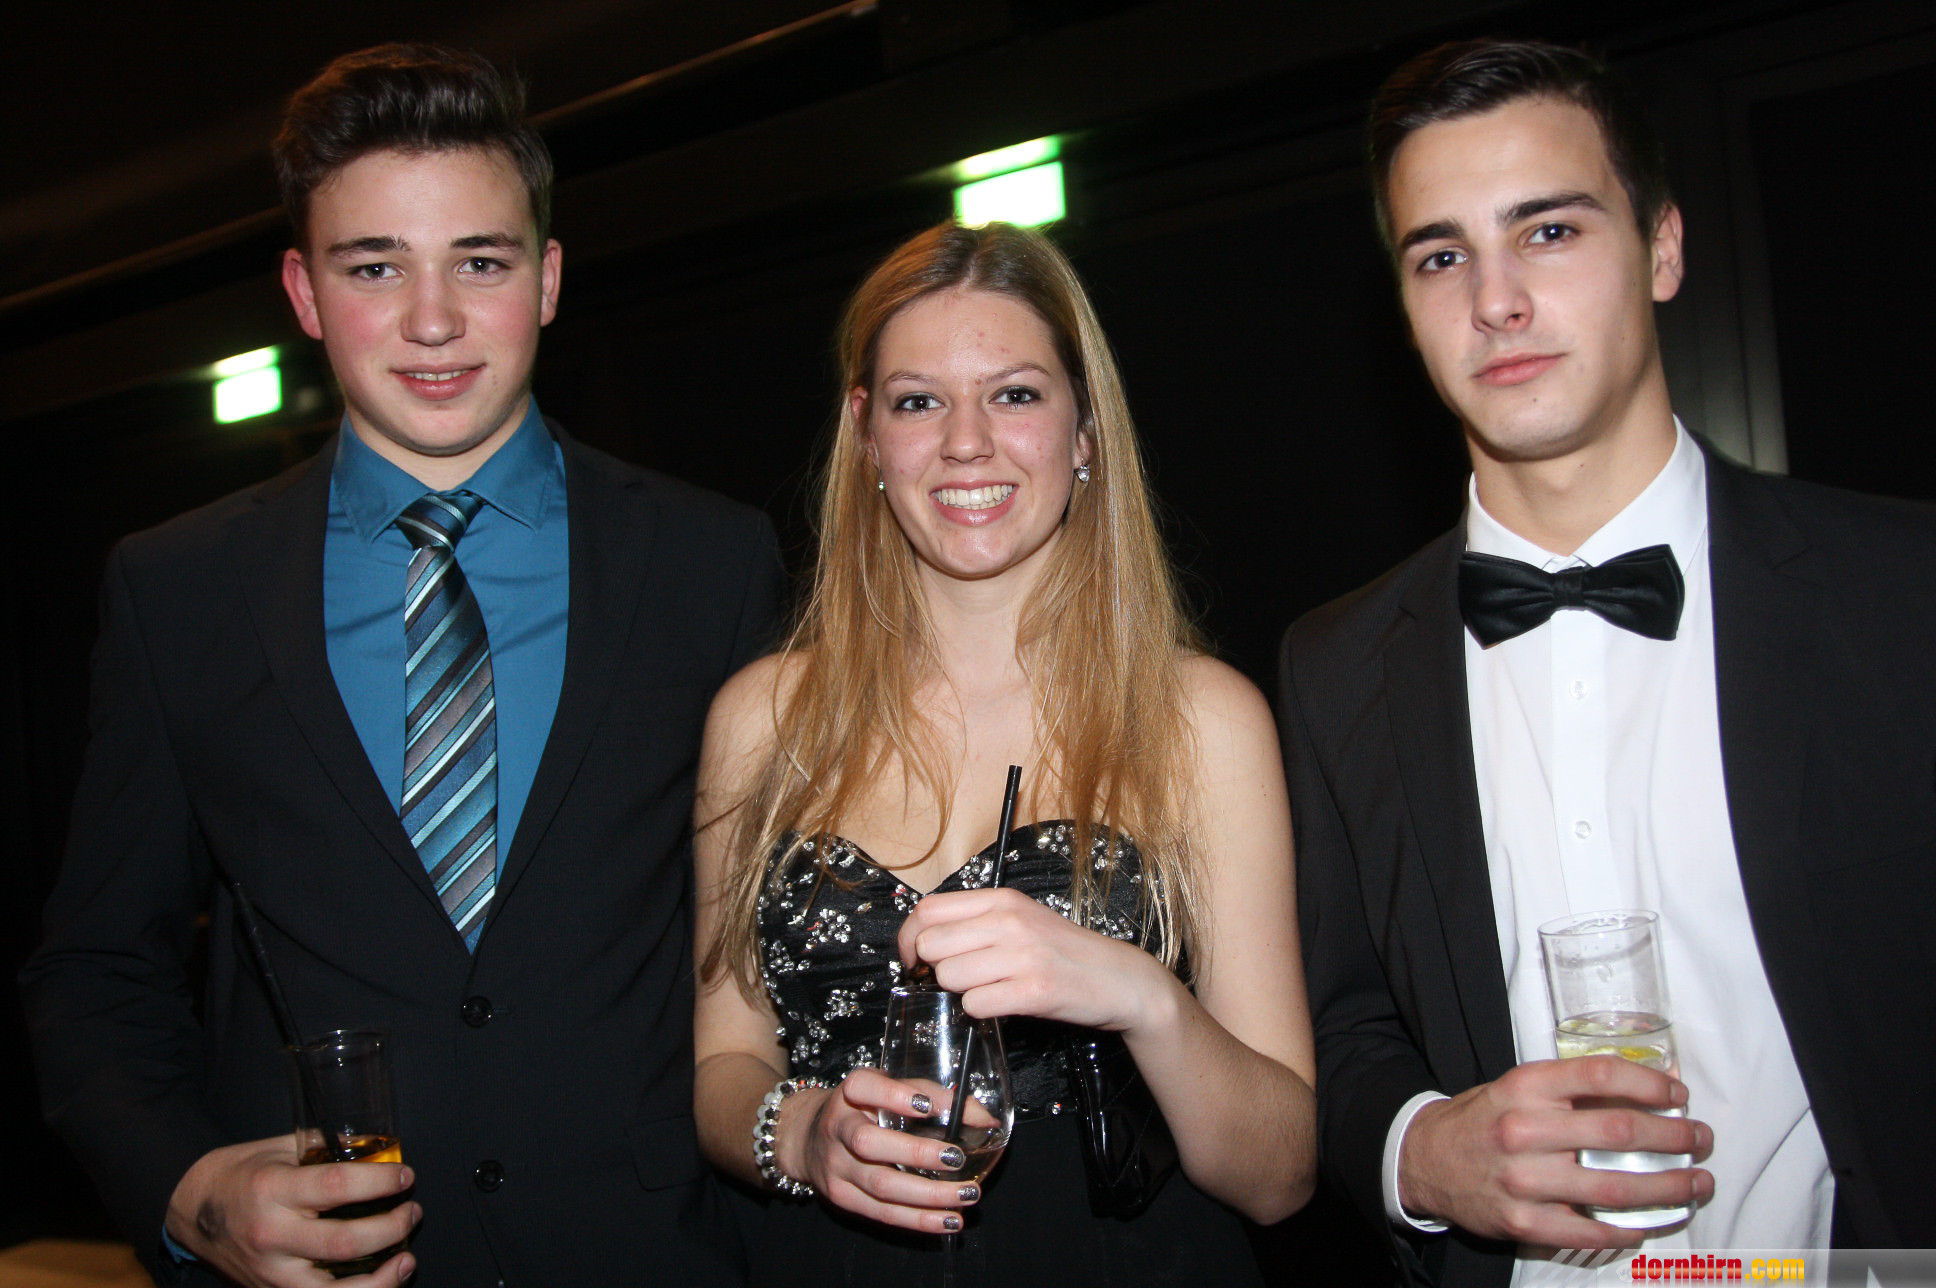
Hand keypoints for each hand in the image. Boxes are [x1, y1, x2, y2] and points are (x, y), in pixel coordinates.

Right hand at [165, 1134, 419, 1287]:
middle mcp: (271, 1235)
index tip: (405, 1176)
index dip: (380, 1183)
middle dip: (391, 1228)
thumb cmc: (239, 1174)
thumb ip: (325, 1148)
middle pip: (344, 1244)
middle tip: (412, 1211)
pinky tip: (382, 1282)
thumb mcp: (279, 1148)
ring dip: (382, 1278)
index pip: (338, 1188)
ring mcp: (270, 1272)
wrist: (190, 1210)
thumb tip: (378, 1147)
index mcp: (273, 1190)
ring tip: (406, 1258)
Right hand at [778, 1068, 982, 1233]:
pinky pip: (883, 1214)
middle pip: (869, 1144)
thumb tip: (985, 1118)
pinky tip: (949, 1220)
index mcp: (850, 1093)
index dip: (894, 1096)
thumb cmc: (865, 1109)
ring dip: (928, 1195)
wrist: (810, 1139)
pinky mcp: (843, 1198)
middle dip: (916, 1154)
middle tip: (956, 1158)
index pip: (863, 1087)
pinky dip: (919, 1220)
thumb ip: (934, 1096)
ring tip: (968, 1194)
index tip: (928, 1105)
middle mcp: (838, 1129)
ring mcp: (837, 1167)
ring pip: (881, 1186)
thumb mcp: (891, 1090)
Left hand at [895, 888, 1173, 1031]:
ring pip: (949, 976)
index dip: (910, 940)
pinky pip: (976, 1005)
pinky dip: (981, 1011)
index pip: (927, 910)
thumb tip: (922, 941)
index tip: (916, 960)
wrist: (1119, 979)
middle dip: (934, 969)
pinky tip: (1002, 1004)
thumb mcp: (1020, 920)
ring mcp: (1023, 955)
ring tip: (987, 990)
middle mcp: (1009, 921)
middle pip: (931, 945)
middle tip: (955, 980)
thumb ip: (976, 922)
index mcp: (1001, 899)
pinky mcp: (1035, 990)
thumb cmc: (1063, 952)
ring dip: (960, 991)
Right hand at [1399, 1058, 1713, 1247]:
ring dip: (1668, 1188)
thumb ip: (1575, 1089)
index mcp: (1525, 1087)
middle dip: (1674, 1137)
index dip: (1650, 1084)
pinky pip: (1590, 1231)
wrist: (1424, 1160)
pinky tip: (1648, 1223)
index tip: (1679, 1095)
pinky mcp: (1523, 1223)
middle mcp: (1524, 1130)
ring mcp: (1523, 1181)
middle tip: (1700, 1139)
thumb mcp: (1519, 1088)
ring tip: (1696, 1183)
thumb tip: (1654, 1086)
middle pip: (1619, 1132)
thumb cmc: (1484, 1120)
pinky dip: (1628, 1230)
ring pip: (1615, 1187)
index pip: (1601, 1074)